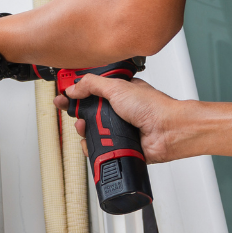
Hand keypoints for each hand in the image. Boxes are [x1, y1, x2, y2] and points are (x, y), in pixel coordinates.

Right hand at [56, 72, 191, 162]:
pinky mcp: (121, 145)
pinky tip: (93, 143)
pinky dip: (93, 147)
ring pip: (92, 131)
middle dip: (77, 112)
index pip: (91, 90)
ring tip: (85, 128)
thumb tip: (73, 88)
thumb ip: (91, 85)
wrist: (169, 131)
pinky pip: (100, 147)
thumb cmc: (154, 107)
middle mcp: (119, 110)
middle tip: (70, 111)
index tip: (62, 95)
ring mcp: (119, 129)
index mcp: (118, 93)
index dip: (75, 92)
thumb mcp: (117, 87)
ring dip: (84, 130)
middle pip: (88, 112)